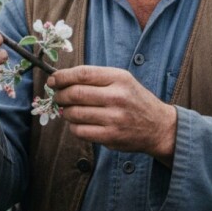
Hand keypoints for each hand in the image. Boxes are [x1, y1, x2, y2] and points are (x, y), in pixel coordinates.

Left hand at [48, 65, 176, 166]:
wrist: (158, 126)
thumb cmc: (134, 100)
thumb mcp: (122, 80)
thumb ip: (95, 78)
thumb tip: (61, 79)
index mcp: (119, 78)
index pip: (82, 74)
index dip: (62, 76)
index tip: (53, 79)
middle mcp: (117, 97)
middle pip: (75, 93)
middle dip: (60, 95)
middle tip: (57, 96)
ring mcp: (114, 118)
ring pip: (74, 113)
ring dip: (65, 111)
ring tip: (68, 110)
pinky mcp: (111, 137)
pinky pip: (80, 131)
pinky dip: (73, 127)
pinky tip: (78, 123)